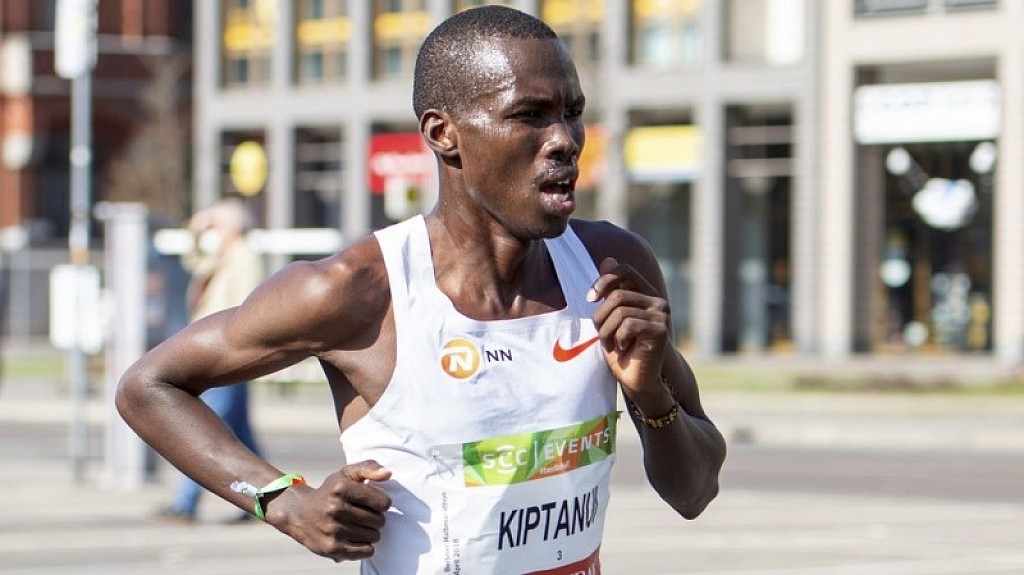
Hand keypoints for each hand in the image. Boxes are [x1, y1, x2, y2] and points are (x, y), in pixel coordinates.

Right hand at [273, 460, 391, 561]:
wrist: (299, 513)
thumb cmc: (330, 492)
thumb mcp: (346, 474)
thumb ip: (368, 467)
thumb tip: (388, 473)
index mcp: (341, 487)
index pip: (383, 502)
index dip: (381, 502)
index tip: (372, 502)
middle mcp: (335, 508)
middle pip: (380, 521)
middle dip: (375, 518)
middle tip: (362, 515)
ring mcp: (333, 530)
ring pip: (374, 536)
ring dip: (369, 532)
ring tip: (356, 525)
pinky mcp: (332, 548)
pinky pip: (366, 551)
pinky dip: (365, 546)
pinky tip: (354, 538)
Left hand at [588, 257, 668, 398]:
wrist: (636, 380)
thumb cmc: (621, 349)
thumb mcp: (610, 317)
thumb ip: (611, 290)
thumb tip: (608, 258)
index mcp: (645, 293)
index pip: (624, 271)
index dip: (603, 280)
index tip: (590, 299)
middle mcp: (657, 301)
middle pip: (617, 294)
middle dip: (601, 317)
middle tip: (602, 336)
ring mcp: (662, 314)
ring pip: (620, 311)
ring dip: (607, 332)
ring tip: (611, 345)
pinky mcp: (661, 329)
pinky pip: (628, 325)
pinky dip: (618, 339)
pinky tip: (623, 349)